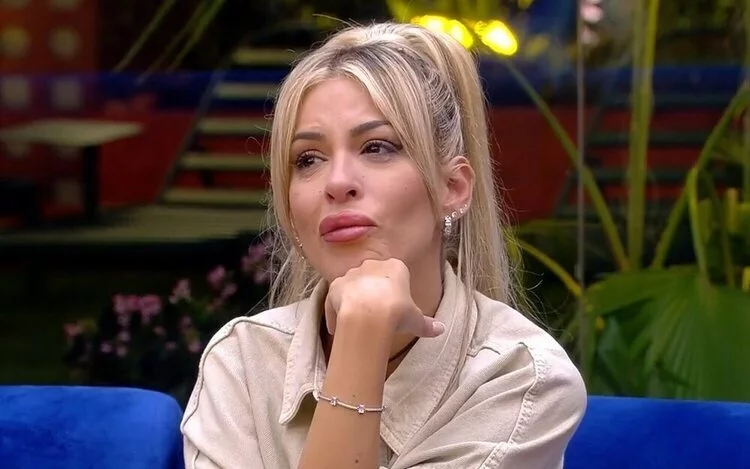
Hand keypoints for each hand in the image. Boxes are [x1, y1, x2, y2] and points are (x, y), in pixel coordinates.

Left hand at [324, 258, 445, 338]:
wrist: (368, 315)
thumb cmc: (397, 313)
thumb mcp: (416, 320)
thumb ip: (427, 324)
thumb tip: (441, 329)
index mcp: (395, 267)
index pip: (397, 272)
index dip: (396, 288)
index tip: (396, 304)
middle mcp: (372, 265)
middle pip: (373, 275)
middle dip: (373, 290)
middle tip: (377, 311)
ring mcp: (351, 274)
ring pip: (353, 285)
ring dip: (354, 298)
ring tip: (357, 319)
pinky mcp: (334, 286)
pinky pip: (335, 299)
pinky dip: (335, 311)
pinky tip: (337, 327)